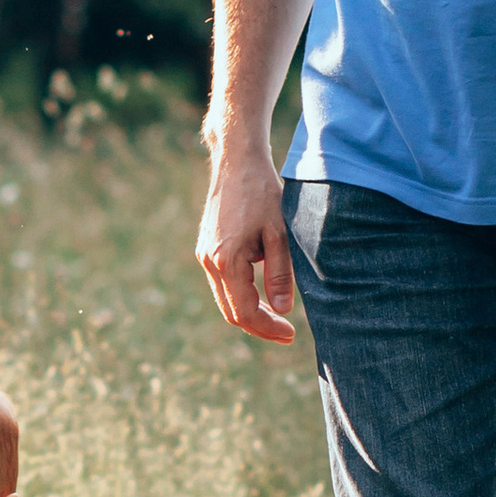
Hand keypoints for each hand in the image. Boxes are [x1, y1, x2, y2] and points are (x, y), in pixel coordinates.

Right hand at [195, 149, 297, 343]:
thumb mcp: (279, 233)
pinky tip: (262, 295)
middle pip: (231, 312)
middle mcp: (209, 262)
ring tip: (277, 317)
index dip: (268, 327)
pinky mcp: (206, 250)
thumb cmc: (262, 193)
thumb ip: (280, 273)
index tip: (290, 334)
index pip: (245, 311)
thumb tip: (282, 310)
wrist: (236, 163)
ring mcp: (204, 256)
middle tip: (286, 333)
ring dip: (250, 312)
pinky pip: (222, 284)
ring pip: (225, 300)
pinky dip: (241, 295)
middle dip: (259, 326)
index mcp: (226, 260)